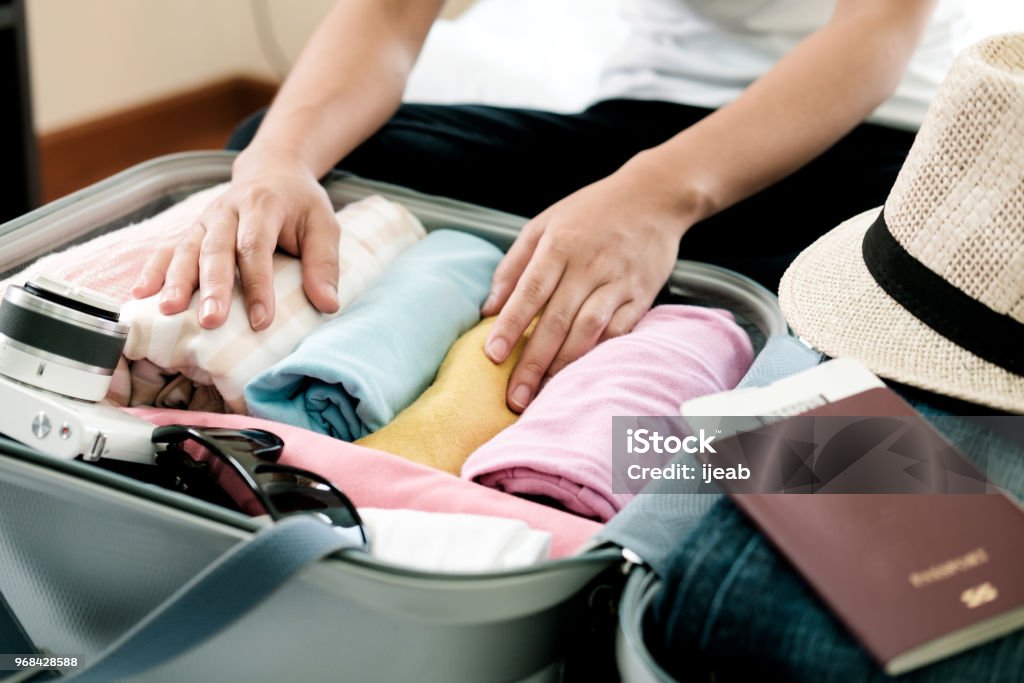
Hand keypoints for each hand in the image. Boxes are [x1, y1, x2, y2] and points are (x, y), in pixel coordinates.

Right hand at [131, 148, 340, 329]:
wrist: (272, 170)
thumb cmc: (300, 204)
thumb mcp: (324, 224)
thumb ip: (324, 263)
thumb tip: (328, 305)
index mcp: (261, 205)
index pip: (256, 247)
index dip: (258, 285)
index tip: (262, 321)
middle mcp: (226, 210)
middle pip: (215, 249)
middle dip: (211, 287)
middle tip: (210, 321)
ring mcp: (204, 220)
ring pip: (185, 250)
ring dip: (175, 282)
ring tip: (168, 312)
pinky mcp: (191, 230)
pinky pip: (166, 249)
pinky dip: (152, 271)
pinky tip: (140, 295)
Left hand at [481, 160, 691, 412]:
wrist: (654, 196)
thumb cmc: (591, 211)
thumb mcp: (544, 224)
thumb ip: (513, 265)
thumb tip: (488, 308)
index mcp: (559, 245)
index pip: (529, 293)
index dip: (509, 327)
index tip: (492, 356)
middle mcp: (588, 265)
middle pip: (556, 321)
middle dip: (533, 363)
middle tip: (514, 398)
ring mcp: (618, 282)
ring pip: (588, 331)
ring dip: (564, 365)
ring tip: (543, 392)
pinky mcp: (642, 295)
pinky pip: (619, 331)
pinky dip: (598, 354)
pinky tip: (581, 373)